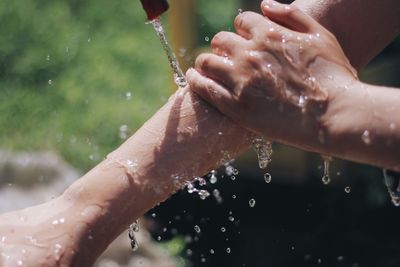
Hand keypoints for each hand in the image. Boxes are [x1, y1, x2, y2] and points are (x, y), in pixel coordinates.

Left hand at [187, 0, 357, 147]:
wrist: (334, 114)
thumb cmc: (334, 75)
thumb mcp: (320, 35)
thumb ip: (292, 15)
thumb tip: (265, 4)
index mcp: (269, 34)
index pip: (242, 22)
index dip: (242, 30)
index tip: (243, 40)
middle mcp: (249, 53)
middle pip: (220, 40)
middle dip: (222, 46)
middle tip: (225, 57)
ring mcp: (240, 80)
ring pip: (205, 62)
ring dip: (205, 62)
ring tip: (205, 68)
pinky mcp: (234, 106)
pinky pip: (203, 88)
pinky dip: (195, 81)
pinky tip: (193, 80)